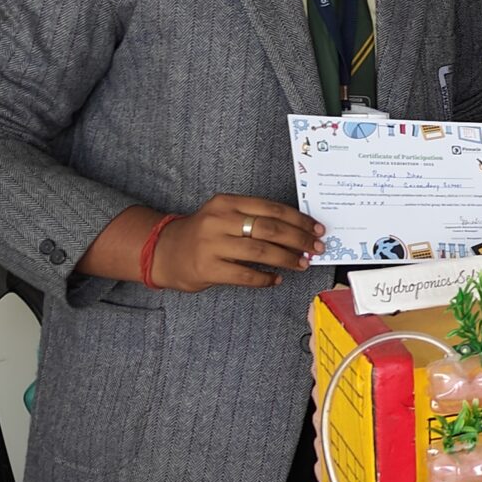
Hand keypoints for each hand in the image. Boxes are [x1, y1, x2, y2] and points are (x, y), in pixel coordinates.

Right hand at [151, 194, 323, 290]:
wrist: (165, 250)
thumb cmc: (205, 233)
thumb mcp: (225, 215)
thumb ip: (254, 218)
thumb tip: (298, 231)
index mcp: (227, 202)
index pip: (272, 208)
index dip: (298, 219)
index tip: (317, 228)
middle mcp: (219, 220)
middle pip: (270, 229)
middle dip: (299, 239)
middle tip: (316, 247)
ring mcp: (212, 245)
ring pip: (261, 251)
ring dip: (288, 259)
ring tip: (302, 263)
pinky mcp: (208, 268)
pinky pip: (246, 275)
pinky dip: (266, 278)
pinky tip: (276, 279)